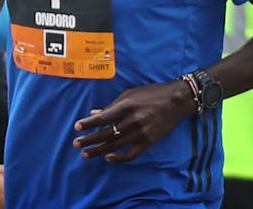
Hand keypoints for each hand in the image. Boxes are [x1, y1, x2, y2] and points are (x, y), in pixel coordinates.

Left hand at [71, 80, 197, 161]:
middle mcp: (132, 120)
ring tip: (86, 154)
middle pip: (107, 133)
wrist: (177, 101)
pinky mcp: (150, 141)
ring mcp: (141, 132)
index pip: (103, 118)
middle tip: (76, 144)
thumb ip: (111, 106)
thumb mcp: (129, 94)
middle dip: (89, 140)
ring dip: (99, 150)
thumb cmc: (150, 94)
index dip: (88, 123)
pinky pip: (132, 153)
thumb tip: (94, 113)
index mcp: (126, 106)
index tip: (76, 127)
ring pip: (116, 145)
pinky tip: (108, 158)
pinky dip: (120, 158)